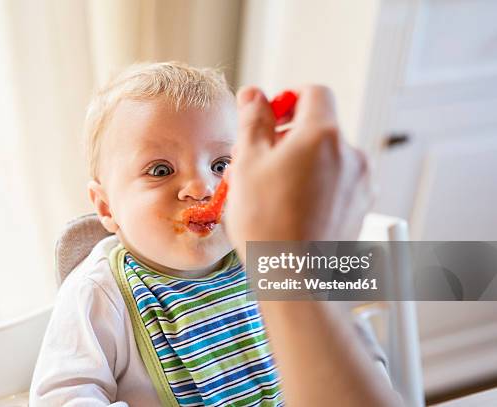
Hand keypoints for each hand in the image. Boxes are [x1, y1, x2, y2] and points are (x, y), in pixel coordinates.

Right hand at [224, 85, 371, 259]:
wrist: (295, 279)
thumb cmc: (267, 223)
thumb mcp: (247, 163)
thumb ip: (253, 121)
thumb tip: (254, 95)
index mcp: (323, 135)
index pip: (313, 93)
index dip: (288, 99)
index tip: (269, 118)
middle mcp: (351, 154)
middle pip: (319, 128)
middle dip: (288, 137)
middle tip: (258, 160)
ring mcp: (361, 183)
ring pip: (327, 158)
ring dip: (301, 163)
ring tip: (271, 190)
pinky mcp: (362, 207)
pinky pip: (337, 182)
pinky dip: (316, 184)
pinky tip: (290, 208)